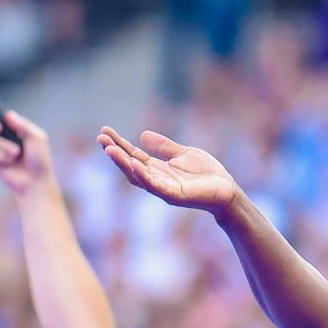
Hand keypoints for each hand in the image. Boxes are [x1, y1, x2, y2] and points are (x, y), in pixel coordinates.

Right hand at [0, 103, 53, 196]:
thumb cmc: (40, 159)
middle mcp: (3, 136)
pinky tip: (11, 163)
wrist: (35, 181)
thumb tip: (8, 115)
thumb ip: (24, 125)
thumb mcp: (37, 138)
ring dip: (4, 146)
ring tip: (17, 154)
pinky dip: (3, 157)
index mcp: (14, 127)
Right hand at [98, 126, 243, 214]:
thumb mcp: (183, 153)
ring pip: (138, 177)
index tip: (105, 131)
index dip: (119, 145)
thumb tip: (142, 135)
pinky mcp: (174, 196)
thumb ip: (164, 146)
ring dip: (123, 164)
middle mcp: (157, 180)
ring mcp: (164, 189)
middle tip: (100, 138)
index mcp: (158, 169)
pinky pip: (155, 186)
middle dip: (115, 153)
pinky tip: (133, 165)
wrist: (227, 189)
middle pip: (130, 166)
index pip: (133, 156)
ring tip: (109, 150)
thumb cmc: (207, 173)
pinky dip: (143, 176)